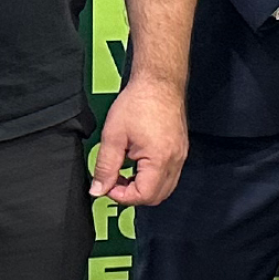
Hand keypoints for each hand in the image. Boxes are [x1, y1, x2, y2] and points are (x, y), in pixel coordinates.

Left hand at [91, 78, 187, 206]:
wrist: (159, 82)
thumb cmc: (139, 102)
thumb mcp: (113, 136)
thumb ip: (105, 166)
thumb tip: (98, 189)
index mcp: (159, 159)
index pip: (143, 195)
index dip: (121, 196)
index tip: (108, 185)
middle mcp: (175, 161)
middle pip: (155, 197)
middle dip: (132, 194)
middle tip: (114, 181)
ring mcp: (180, 156)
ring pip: (164, 188)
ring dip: (143, 187)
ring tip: (124, 172)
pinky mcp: (180, 150)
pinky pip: (169, 176)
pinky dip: (152, 178)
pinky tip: (137, 164)